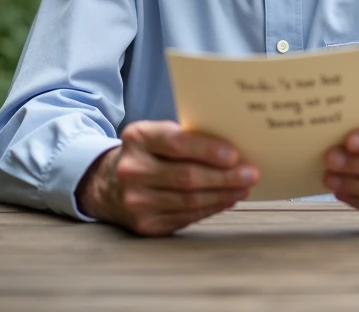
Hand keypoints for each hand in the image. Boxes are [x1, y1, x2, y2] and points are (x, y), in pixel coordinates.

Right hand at [75, 120, 259, 236]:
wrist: (108, 183)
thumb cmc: (146, 153)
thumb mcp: (156, 134)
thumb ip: (186, 138)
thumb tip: (234, 149)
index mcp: (137, 138)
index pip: (176, 144)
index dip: (207, 150)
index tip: (235, 154)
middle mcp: (132, 170)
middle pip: (187, 177)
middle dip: (224, 177)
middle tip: (251, 173)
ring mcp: (136, 201)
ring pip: (189, 200)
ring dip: (223, 195)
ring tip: (244, 187)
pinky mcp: (145, 224)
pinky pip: (186, 217)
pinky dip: (211, 208)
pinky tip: (227, 200)